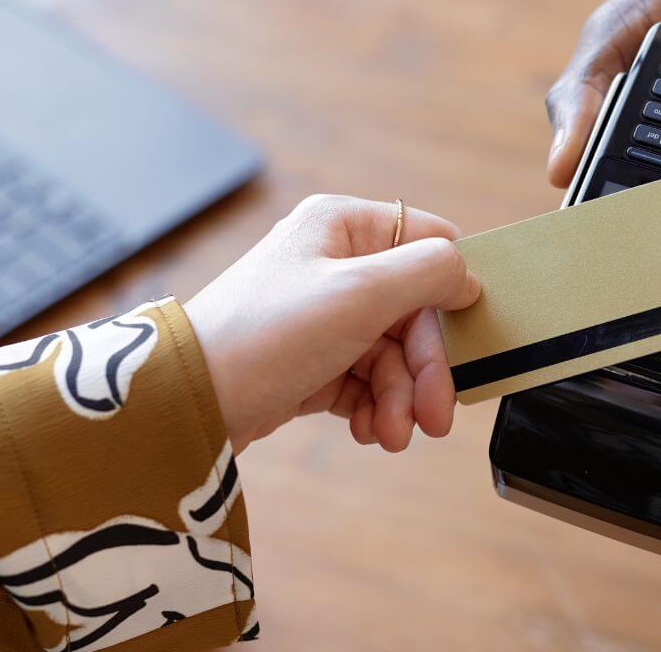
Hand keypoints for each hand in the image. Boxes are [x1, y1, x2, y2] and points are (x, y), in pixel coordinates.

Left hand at [185, 195, 479, 453]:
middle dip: (427, 368)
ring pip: (393, 354)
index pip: (428, 246)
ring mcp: (322, 315)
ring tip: (395, 434)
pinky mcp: (312, 361)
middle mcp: (334, 264)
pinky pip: (365, 381)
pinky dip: (376, 407)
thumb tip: (468, 276)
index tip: (470, 339)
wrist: (189, 401)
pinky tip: (372, 430)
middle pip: (415, 312)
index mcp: (343, 227)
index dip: (453, 293)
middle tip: (436, 416)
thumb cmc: (266, 334)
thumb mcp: (360, 292)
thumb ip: (428, 273)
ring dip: (402, 397)